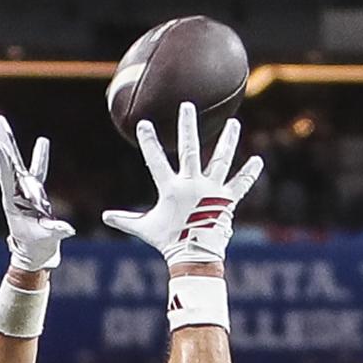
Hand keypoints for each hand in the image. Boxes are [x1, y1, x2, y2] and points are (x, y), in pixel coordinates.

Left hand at [0, 113, 73, 273]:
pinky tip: (43, 140)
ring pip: (12, 159)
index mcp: (13, 199)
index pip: (6, 175)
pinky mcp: (33, 191)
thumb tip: (67, 230)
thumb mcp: (47, 238)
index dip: (3, 160)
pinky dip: (39, 156)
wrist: (34, 253)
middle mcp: (14, 189)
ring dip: (6, 140)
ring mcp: (22, 188)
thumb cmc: (38, 246)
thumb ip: (55, 231)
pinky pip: (36, 169)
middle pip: (1, 160)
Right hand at [102, 104, 262, 269]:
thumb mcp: (145, 228)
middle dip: (187, 126)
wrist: (194, 257)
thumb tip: (104, 217)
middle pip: (190, 149)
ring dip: (228, 141)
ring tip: (234, 123)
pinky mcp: (227, 201)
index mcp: (171, 188)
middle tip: (187, 106)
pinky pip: (240, 185)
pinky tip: (257, 160)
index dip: (149, 142)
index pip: (156, 160)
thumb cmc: (168, 242)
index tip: (144, 123)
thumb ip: (126, 219)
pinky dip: (249, 173)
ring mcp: (212, 191)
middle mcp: (193, 184)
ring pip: (220, 160)